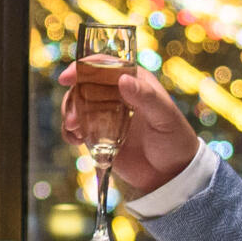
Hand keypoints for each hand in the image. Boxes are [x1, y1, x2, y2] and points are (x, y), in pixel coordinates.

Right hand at [57, 61, 202, 197]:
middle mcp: (117, 94)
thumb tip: (122, 79)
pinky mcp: (99, 135)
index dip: (84, 68)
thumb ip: (146, 97)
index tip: (67, 77)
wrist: (171, 174)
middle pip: (85, 85)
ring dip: (70, 115)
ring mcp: (106, 115)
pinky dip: (71, 133)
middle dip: (74, 98)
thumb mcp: (165, 117)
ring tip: (75, 131)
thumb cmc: (175, 140)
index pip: (105, 66)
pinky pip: (78, 129)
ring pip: (78, 106)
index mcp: (135, 81)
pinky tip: (75, 140)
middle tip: (73, 120)